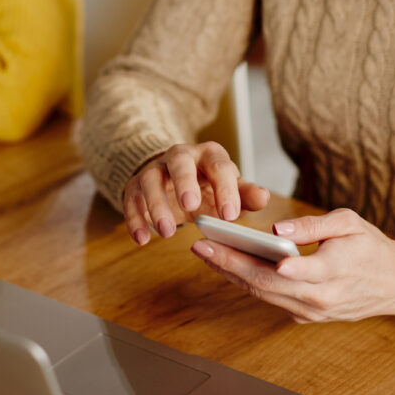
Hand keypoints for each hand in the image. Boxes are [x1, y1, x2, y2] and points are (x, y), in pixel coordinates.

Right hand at [122, 141, 269, 245]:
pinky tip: (141, 239)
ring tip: (168, 232)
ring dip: (157, 205)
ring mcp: (155, 169)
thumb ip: (245, 195)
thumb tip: (264, 198)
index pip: (219, 166)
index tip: (230, 215)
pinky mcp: (135, 185)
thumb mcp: (228, 188)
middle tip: (191, 207)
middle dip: (185, 182)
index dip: (225, 188)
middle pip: (179, 162)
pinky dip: (134, 218)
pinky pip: (131, 198)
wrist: (174, 178)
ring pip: (150, 179)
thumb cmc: (208, 185)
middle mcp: (180, 156)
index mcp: (209, 155)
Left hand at [190, 208, 394, 322]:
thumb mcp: (349, 223)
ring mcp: (311, 311)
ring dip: (231, 274)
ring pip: (263, 294)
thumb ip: (313, 225)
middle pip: (265, 284)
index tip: (232, 247)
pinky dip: (249, 282)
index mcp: (333, 271)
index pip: (295, 270)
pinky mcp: (307, 315)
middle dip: (229, 264)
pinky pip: (271, 299)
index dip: (265, 262)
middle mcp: (319, 298)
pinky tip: (230, 263)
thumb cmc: (371, 247)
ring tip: (207, 251)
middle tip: (200, 245)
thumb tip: (278, 226)